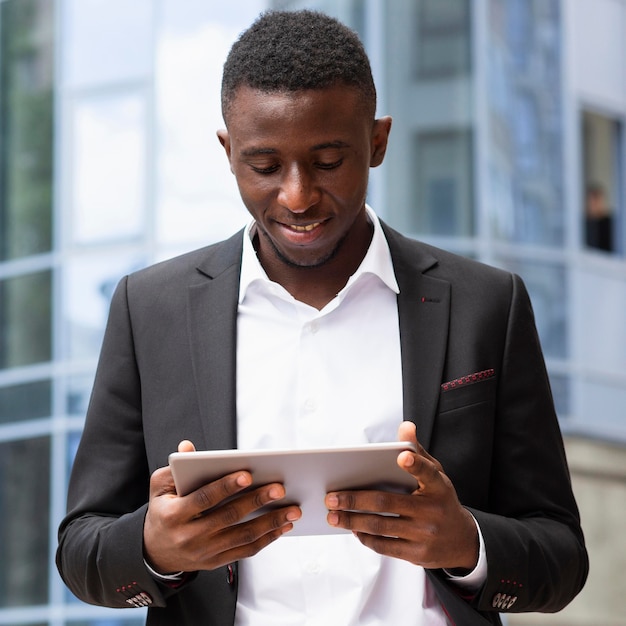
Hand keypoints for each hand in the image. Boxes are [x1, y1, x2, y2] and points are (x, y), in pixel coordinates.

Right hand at [143, 440, 301, 573]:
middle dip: (257, 501)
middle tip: (280, 488)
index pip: (205, 498)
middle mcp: (190, 536)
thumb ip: (176, 467)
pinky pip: (246, 551)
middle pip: (229, 517)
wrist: (155, 552)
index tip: (248, 474)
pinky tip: (283, 527)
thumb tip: (188, 447)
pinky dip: (267, 539)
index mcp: (175, 514)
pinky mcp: (216, 562)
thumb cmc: (164, 510)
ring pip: (243, 537)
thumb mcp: (160, 487)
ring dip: (271, 523)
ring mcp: (205, 552)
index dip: (226, 486)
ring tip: (292, 510)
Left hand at [325, 422, 477, 570]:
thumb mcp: (437, 475)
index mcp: (438, 487)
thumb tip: (405, 426)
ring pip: (380, 526)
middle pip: (386, 503)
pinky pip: (385, 546)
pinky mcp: (417, 555)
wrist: (463, 541)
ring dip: (352, 521)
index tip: (402, 456)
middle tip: (331, 497)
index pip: (428, 472)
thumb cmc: (441, 500)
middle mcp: (432, 511)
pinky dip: (365, 537)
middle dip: (354, 500)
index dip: (416, 465)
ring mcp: (424, 534)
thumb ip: (418, 452)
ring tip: (332, 515)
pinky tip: (352, 529)